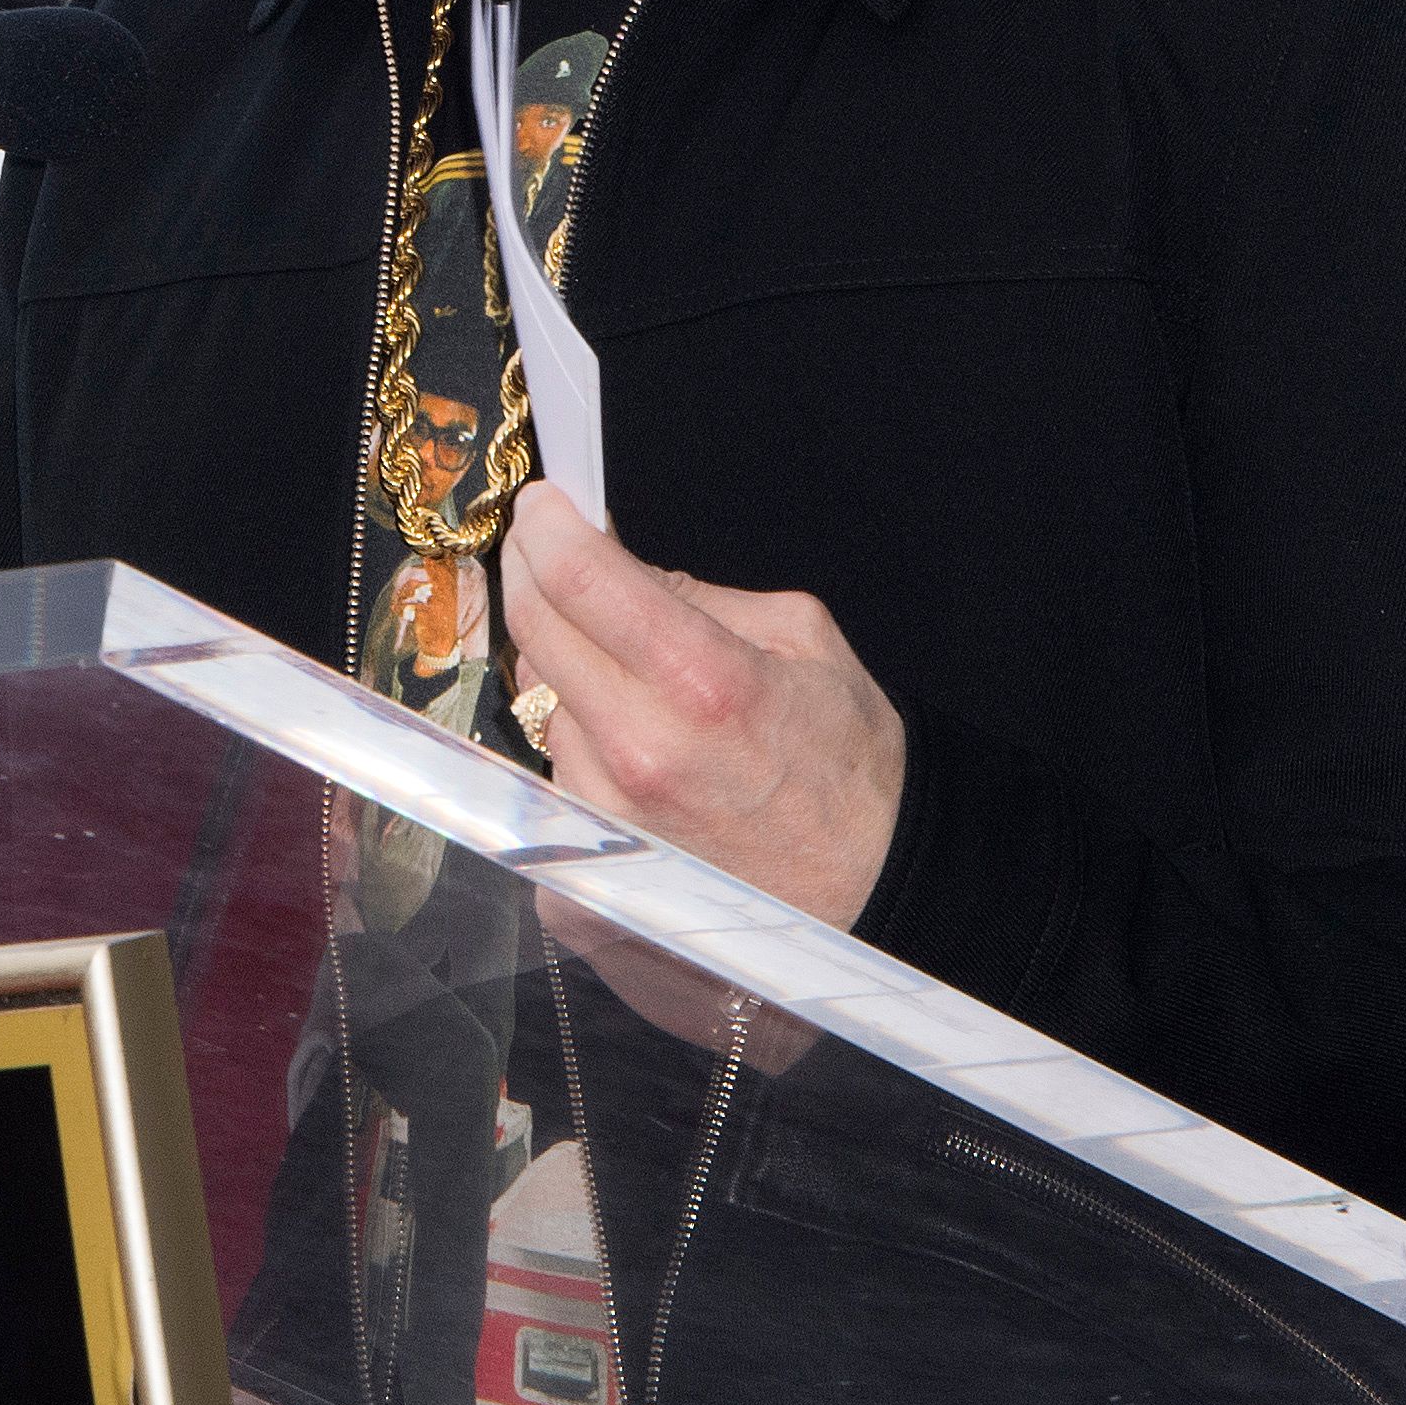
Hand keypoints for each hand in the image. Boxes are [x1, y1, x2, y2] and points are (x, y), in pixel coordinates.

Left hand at [499, 486, 904, 933]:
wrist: (872, 898)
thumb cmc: (849, 772)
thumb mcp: (802, 642)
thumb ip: (698, 593)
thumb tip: (615, 564)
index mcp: (701, 682)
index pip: (578, 577)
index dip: (546, 525)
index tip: (542, 505)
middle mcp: (638, 752)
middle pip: (535, 633)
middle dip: (533, 577)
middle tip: (547, 555)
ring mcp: (605, 820)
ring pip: (545, 707)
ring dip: (569, 676)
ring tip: (637, 692)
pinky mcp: (583, 874)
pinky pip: (553, 777)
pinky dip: (581, 751)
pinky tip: (640, 763)